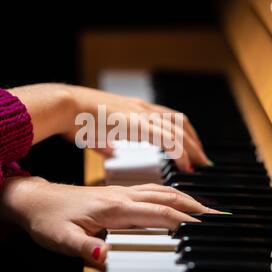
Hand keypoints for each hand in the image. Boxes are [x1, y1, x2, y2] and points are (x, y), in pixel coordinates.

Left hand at [0, 177, 218, 266]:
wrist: (33, 201)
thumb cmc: (47, 220)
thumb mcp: (62, 240)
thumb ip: (86, 249)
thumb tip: (108, 257)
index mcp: (113, 207)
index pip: (158, 214)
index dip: (183, 222)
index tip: (204, 229)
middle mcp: (120, 196)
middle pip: (165, 196)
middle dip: (193, 205)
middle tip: (215, 215)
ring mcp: (118, 193)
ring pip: (159, 190)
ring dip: (183, 196)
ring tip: (202, 207)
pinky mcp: (115, 194)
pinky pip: (149, 189)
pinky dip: (168, 193)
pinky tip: (171, 199)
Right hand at [9, 83, 210, 171]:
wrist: (66, 106)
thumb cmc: (78, 119)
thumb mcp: (98, 133)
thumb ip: (108, 142)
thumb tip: (111, 150)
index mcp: (135, 110)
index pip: (169, 119)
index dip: (182, 135)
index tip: (190, 151)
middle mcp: (142, 109)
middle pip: (180, 122)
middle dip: (195, 142)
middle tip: (204, 160)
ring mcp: (140, 114)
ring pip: (178, 130)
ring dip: (192, 148)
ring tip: (200, 165)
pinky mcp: (136, 124)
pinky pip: (166, 139)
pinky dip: (179, 153)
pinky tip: (184, 166)